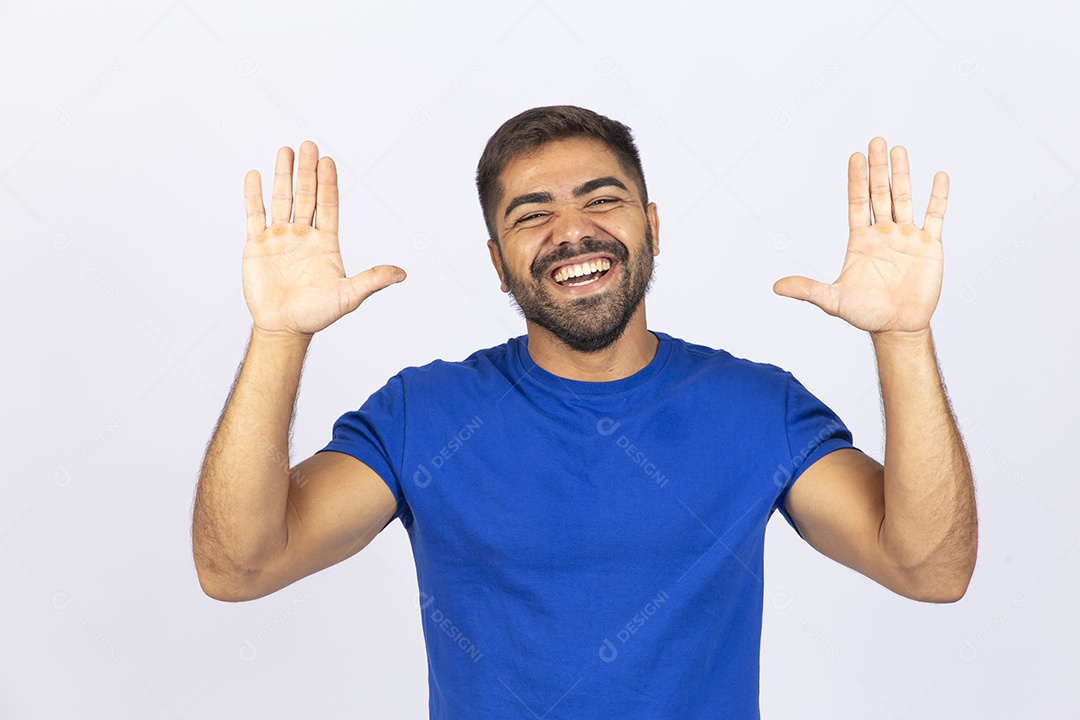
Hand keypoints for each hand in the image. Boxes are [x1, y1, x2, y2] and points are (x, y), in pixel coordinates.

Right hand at [242, 141, 404, 337]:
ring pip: (281, 199)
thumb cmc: (316, 314)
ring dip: (283, 175)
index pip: (328, 205)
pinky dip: (254, 195)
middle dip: (307, 171)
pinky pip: (254, 215)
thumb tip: (401, 273)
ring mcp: (280, 238)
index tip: (328, 161)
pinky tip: (256, 175)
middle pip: (306, 195)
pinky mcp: (258, 245)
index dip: (328, 183)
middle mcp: (304, 235)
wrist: (284, 327)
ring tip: (285, 151)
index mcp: (326, 243)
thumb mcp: (349, 296)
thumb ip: (372, 280)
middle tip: (308, 145)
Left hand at [773, 137, 947, 335]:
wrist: (897, 328)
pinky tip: (938, 176)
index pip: (857, 203)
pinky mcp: (929, 246)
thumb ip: (808, 289)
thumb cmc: (865, 314)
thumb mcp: (833, 300)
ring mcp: (906, 237)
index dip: (856, 180)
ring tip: (898, 150)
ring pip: (904, 199)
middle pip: (879, 194)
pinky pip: (935, 216)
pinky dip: (937, 197)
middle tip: (876, 141)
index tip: (855, 157)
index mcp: (860, 240)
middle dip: (877, 169)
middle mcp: (883, 233)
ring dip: (902, 175)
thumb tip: (777, 287)